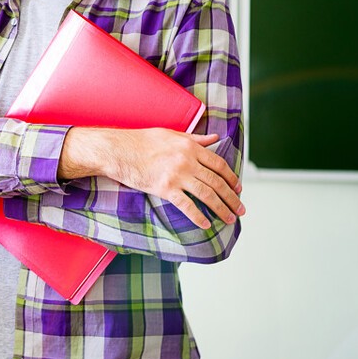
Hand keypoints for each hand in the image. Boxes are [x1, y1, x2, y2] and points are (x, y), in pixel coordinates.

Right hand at [60, 128, 244, 228]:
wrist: (117, 150)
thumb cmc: (140, 141)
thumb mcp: (170, 134)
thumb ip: (195, 138)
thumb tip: (215, 139)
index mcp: (190, 146)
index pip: (219, 164)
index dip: (231, 178)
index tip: (238, 188)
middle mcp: (187, 161)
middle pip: (217, 182)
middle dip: (232, 198)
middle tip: (240, 209)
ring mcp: (177, 175)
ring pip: (207, 195)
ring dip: (221, 209)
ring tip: (229, 219)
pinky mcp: (164, 188)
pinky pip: (186, 205)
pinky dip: (198, 216)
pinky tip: (206, 224)